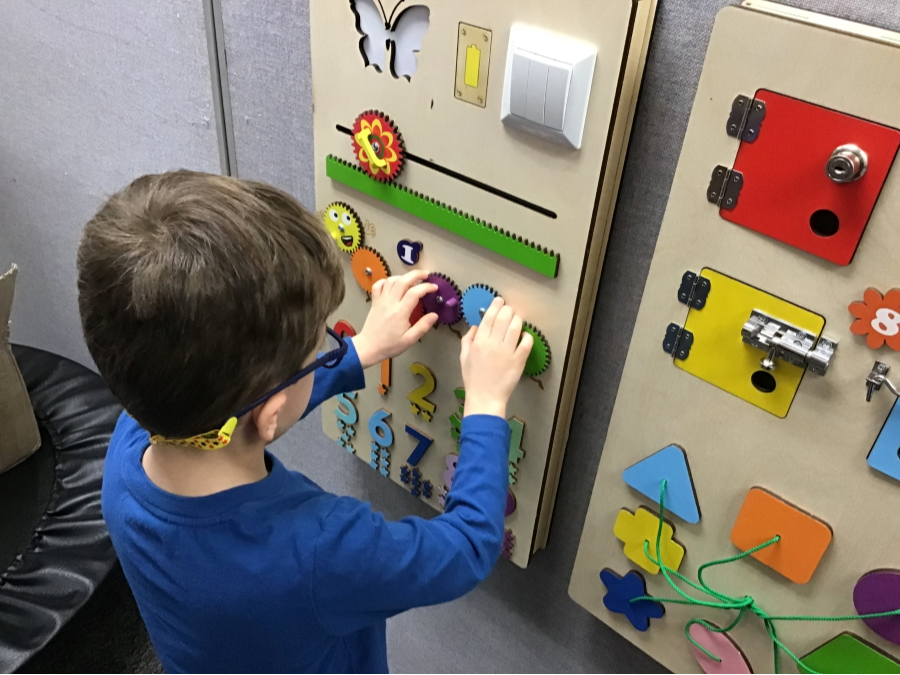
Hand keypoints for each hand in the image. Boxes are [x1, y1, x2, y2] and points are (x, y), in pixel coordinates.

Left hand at [353, 270, 438, 367]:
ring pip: (391, 280)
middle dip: (416, 274)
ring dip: (403, 276)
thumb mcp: (409, 340)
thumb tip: (434, 315)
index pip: (415, 293)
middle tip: (426, 274)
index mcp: (400, 312)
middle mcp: (390, 303)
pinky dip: (386, 280)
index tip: (434, 287)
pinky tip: (393, 284)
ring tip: (412, 280)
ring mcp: (381, 301)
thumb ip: (422, 326)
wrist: (368, 347)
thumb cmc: (389, 345)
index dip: (426, 287)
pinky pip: (378, 285)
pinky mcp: (374, 302)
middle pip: (403, 281)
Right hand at [459, 297, 531, 417]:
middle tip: (509, 310)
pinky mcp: (519, 360)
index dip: (495, 305)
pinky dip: (527, 336)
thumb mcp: (463, 357)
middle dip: (508, 310)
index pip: (489, 317)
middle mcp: (493, 343)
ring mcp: (507, 351)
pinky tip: (525, 336)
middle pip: (504, 317)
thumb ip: (467, 339)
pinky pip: (526, 342)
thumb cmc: (473, 378)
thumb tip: (475, 326)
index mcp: (479, 341)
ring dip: (517, 320)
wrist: (485, 397)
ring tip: (517, 319)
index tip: (499, 300)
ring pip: (516, 326)